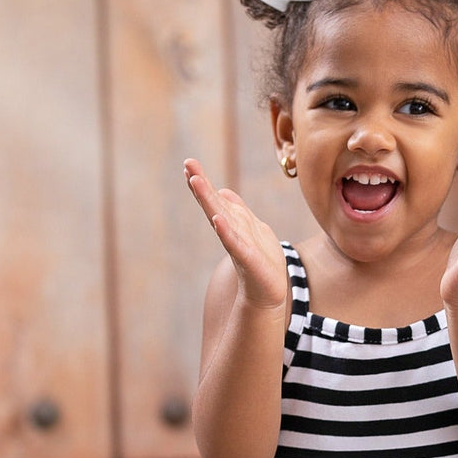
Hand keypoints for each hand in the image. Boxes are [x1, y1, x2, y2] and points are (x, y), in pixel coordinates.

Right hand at [184, 158, 287, 309]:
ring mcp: (238, 245)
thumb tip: (223, 191)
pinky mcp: (248, 260)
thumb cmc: (262, 262)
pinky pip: (235, 244)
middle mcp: (232, 232)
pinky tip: (217, 220)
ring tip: (196, 182)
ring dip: (208, 201)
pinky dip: (226, 232)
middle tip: (187, 165)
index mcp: (234, 224)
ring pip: (221, 218)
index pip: (216, 200)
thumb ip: (238, 211)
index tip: (189, 165)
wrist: (270, 293)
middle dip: (201, 185)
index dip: (204, 183)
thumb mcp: (253, 229)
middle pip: (214, 205)